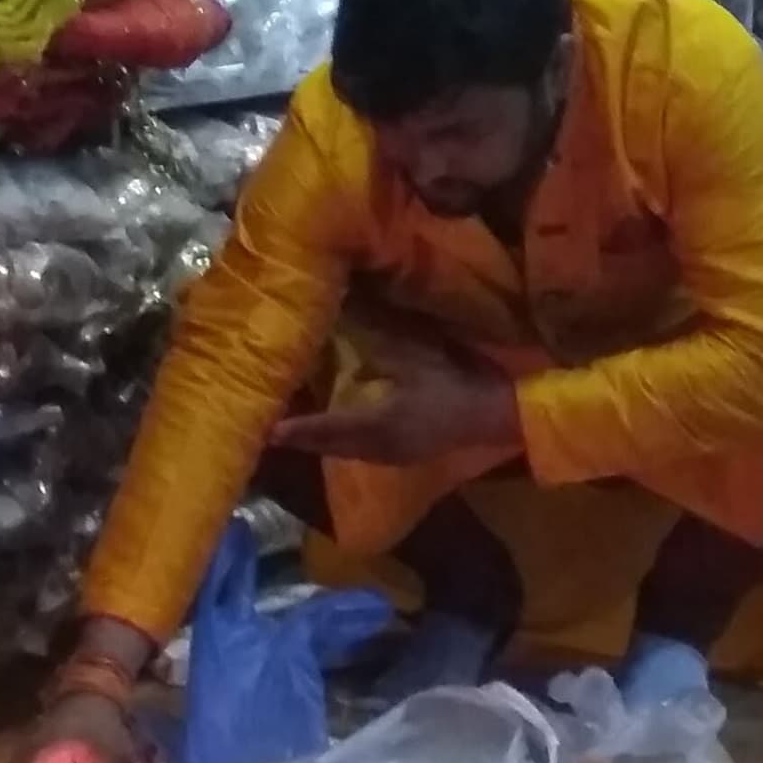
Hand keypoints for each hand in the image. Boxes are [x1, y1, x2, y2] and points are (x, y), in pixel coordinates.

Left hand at [278, 353, 520, 469]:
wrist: (494, 415)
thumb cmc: (455, 383)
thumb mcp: (417, 356)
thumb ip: (381, 336)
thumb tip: (350, 307)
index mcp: (379, 423)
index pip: (329, 427)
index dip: (298, 429)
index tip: (269, 429)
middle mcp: (378, 447)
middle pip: (329, 446)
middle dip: (300, 439)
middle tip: (270, 429)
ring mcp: (390, 455)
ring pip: (342, 452)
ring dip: (317, 443)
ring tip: (291, 430)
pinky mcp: (401, 455)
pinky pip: (357, 452)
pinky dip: (337, 443)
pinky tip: (331, 432)